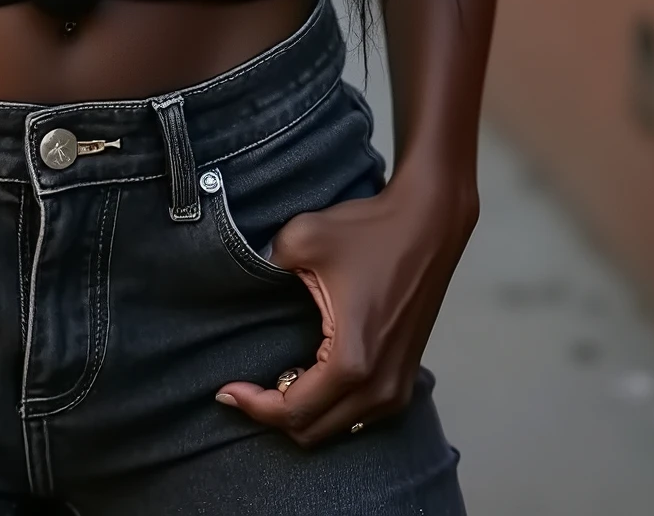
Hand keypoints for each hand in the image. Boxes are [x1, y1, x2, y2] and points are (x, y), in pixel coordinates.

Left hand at [215, 167, 476, 446]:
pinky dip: (329, 408)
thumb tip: (244, 277)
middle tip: (243, 390)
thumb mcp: (303, 237)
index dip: (252, 407)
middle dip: (272, 415)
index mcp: (351, 361)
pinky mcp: (406, 377)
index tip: (225, 391)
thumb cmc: (370, 230)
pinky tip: (310, 378)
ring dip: (302, 414)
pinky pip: (360, 415)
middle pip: (312, 431)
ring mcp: (397, 387)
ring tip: (273, 383)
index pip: (292, 411)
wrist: (429, 222)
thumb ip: (264, 263)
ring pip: (337, 428)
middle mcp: (379, 387)